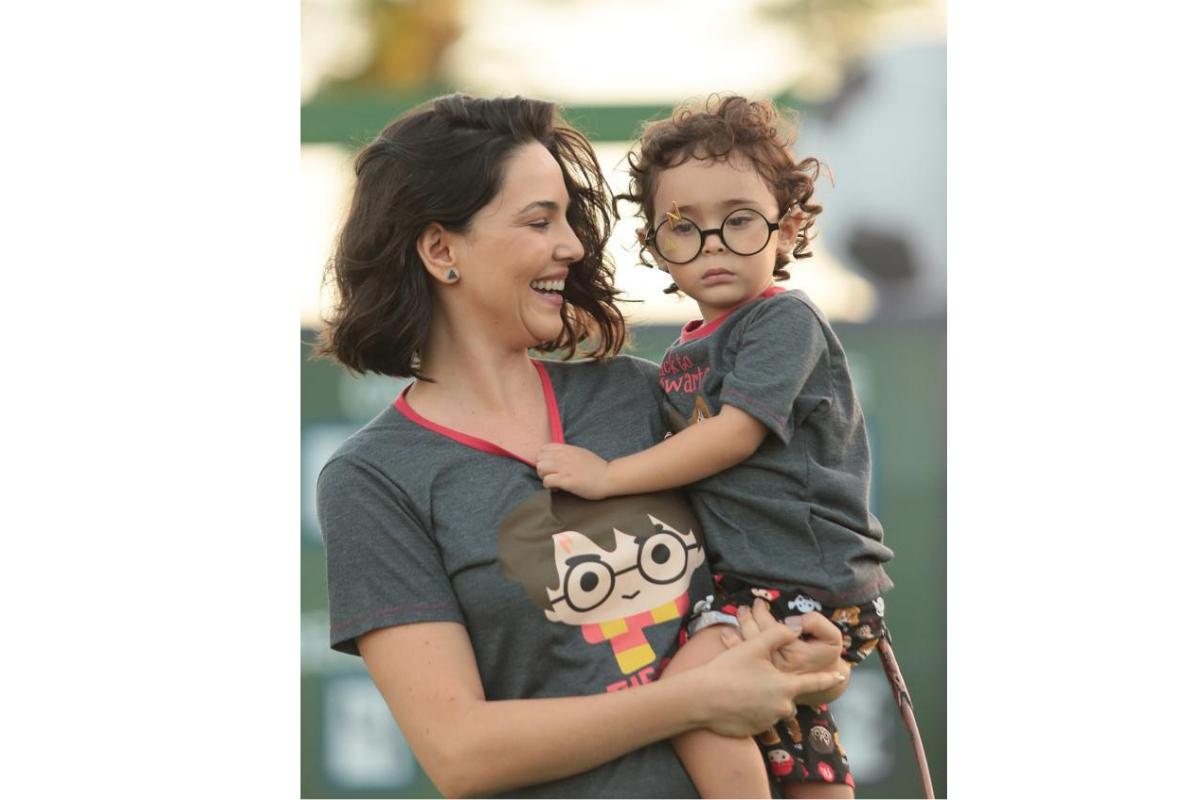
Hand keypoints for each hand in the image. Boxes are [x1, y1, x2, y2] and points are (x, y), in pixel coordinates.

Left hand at [536, 443, 611, 499]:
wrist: (609, 477)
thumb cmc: (597, 468)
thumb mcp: (581, 453)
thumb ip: (569, 453)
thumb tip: (558, 457)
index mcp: (567, 449)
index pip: (544, 449)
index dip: (544, 459)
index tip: (551, 467)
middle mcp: (564, 456)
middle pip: (539, 459)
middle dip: (543, 469)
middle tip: (551, 476)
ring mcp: (564, 468)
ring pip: (540, 468)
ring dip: (544, 477)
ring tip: (554, 482)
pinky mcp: (566, 480)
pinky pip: (547, 481)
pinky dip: (549, 486)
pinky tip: (558, 489)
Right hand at [698, 616, 843, 736]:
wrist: (702, 698)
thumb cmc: (729, 670)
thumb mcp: (754, 646)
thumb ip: (778, 635)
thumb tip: (795, 628)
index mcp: (786, 686)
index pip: (814, 682)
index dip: (828, 678)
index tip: (841, 676)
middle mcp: (782, 707)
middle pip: (789, 697)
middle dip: (780, 688)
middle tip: (757, 678)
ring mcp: (768, 722)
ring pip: (775, 708)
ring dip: (767, 700)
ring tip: (744, 688)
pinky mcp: (755, 731)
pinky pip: (761, 719)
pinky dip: (753, 710)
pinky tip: (736, 701)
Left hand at [736, 601, 841, 674]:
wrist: (825, 685)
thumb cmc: (827, 657)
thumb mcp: (831, 637)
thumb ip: (816, 623)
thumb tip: (792, 620)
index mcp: (792, 652)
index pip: (770, 627)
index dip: (761, 612)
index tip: (758, 603)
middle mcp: (777, 664)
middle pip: (754, 635)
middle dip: (747, 618)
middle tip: (745, 608)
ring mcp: (767, 674)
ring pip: (745, 648)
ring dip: (738, 629)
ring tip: (738, 616)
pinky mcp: (760, 679)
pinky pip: (742, 661)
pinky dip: (732, 645)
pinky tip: (727, 634)